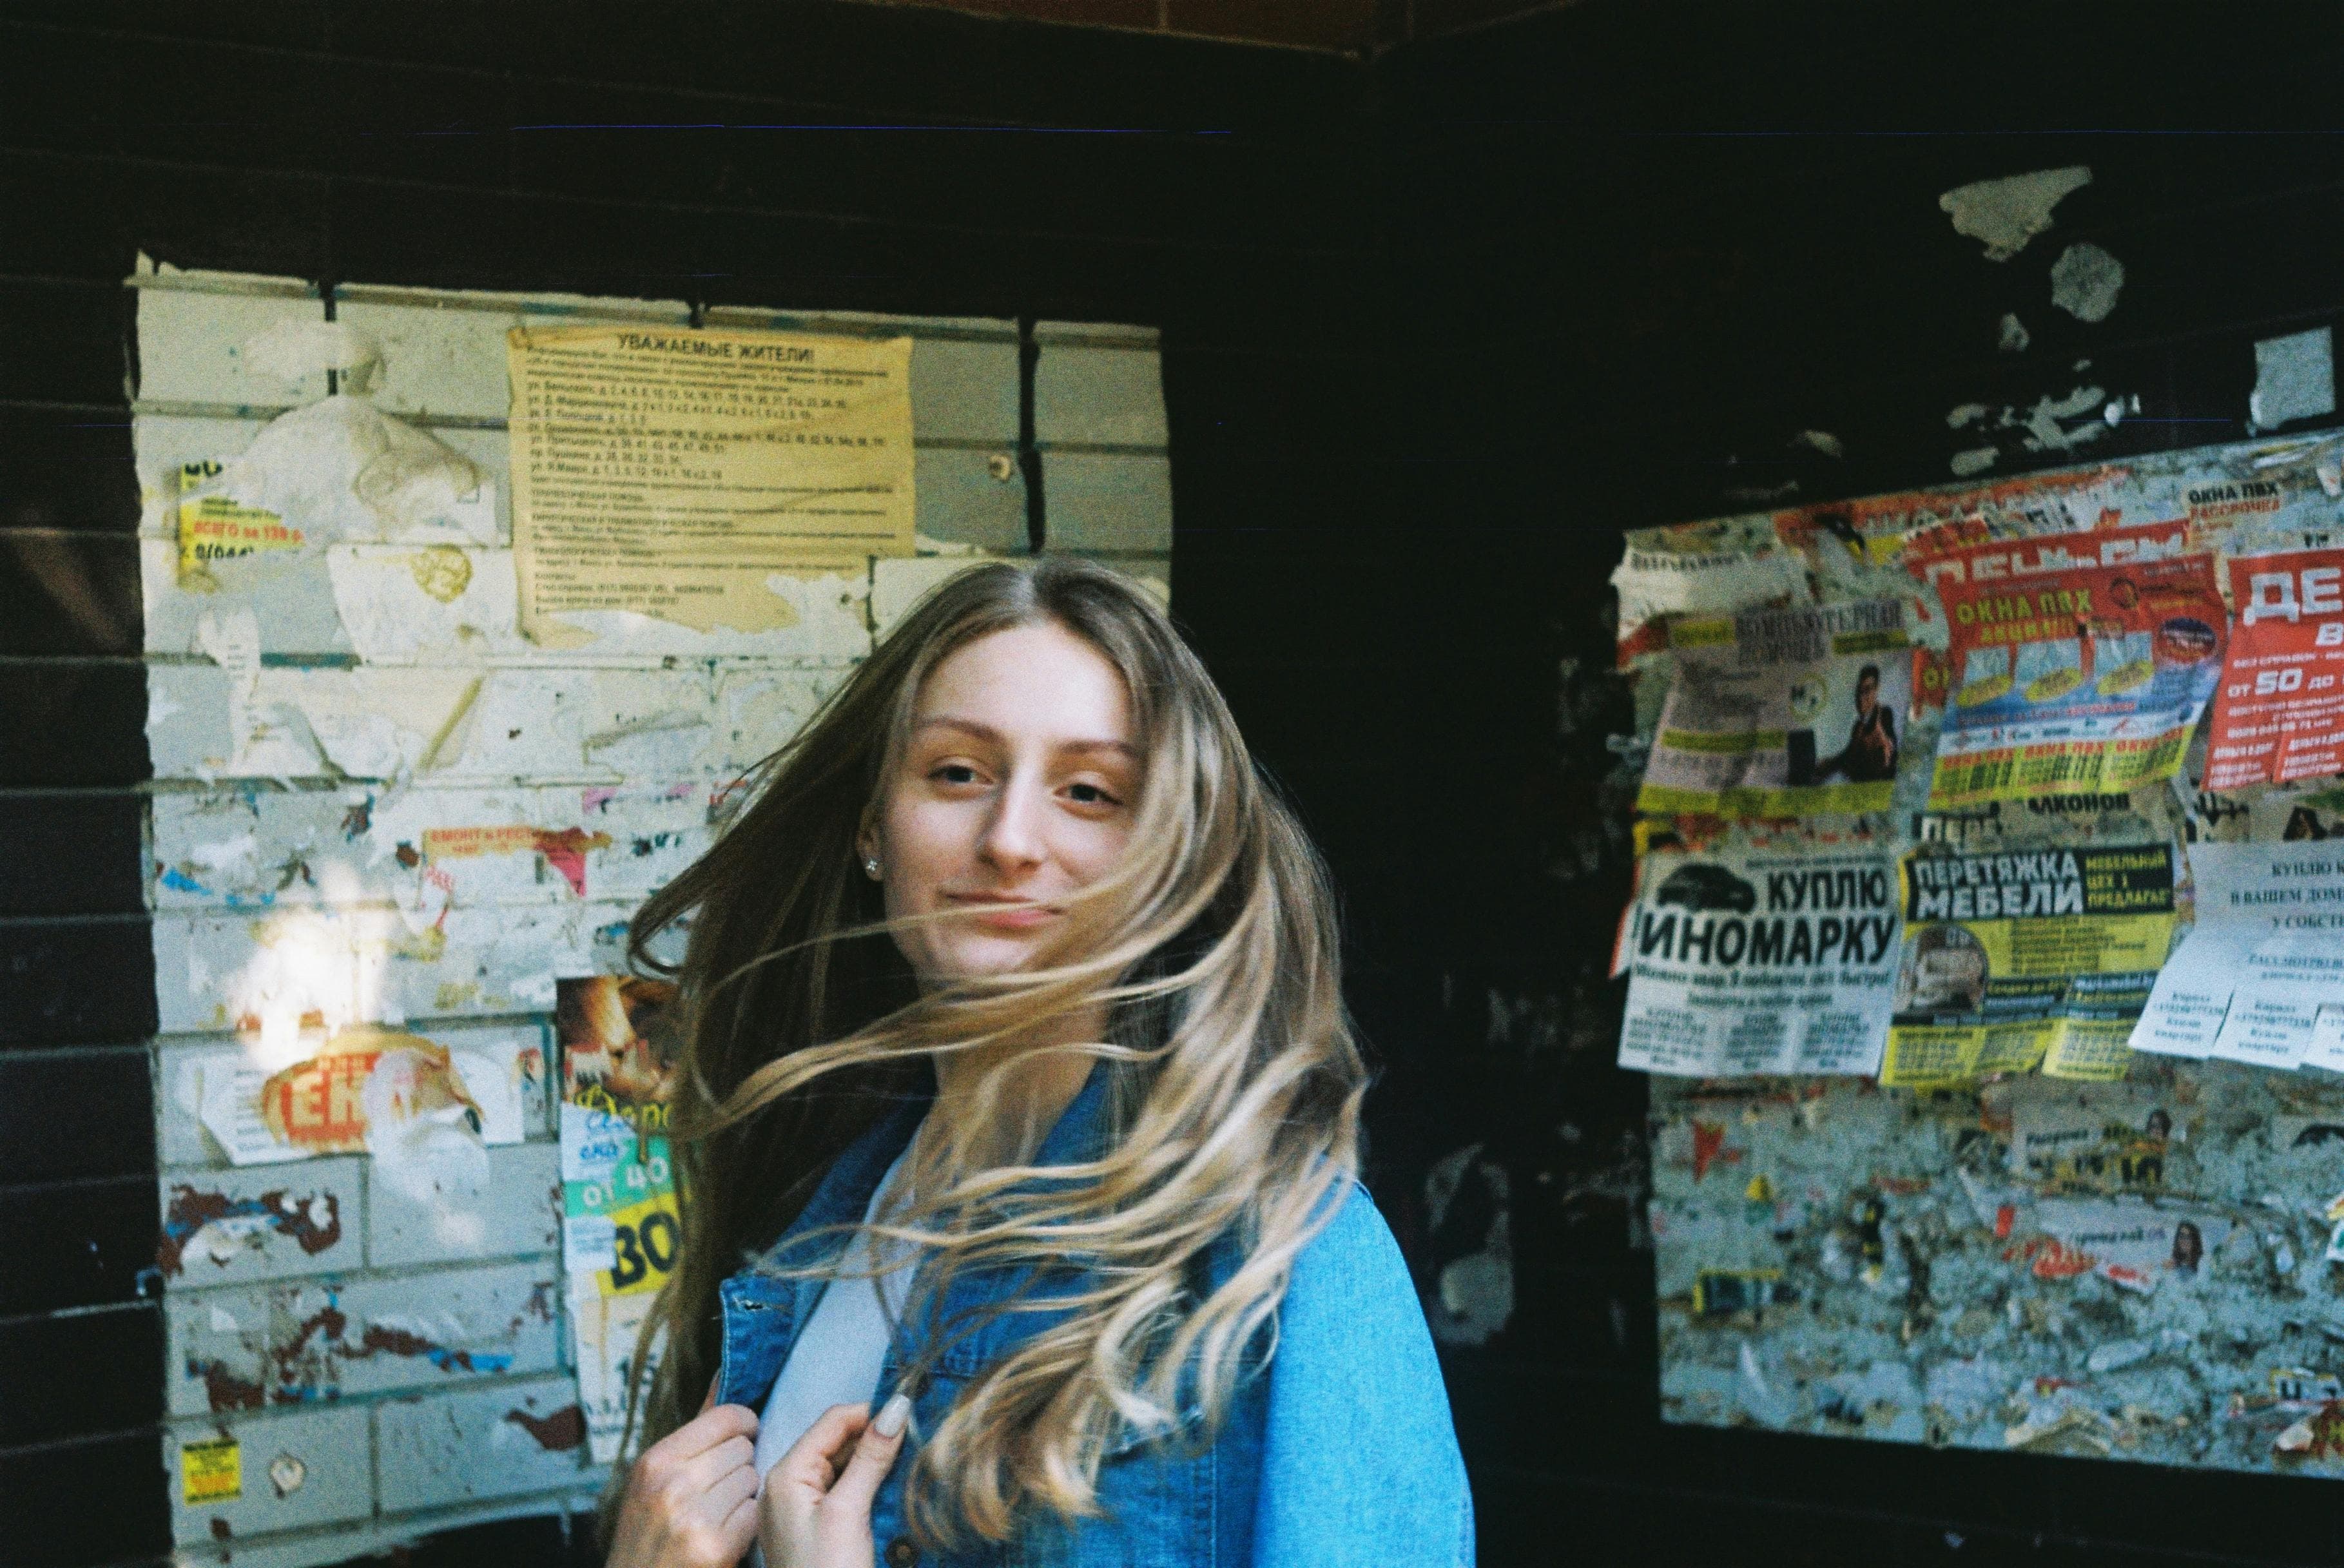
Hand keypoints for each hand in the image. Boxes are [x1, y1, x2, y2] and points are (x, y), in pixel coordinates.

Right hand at [606, 1396, 761, 1567]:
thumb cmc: (648, 1530)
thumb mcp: (655, 1475)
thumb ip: (696, 1425)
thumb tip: (725, 1371)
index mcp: (656, 1460)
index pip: (727, 1416)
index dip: (743, 1425)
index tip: (742, 1436)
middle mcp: (673, 1485)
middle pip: (744, 1449)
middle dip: (738, 1466)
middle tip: (719, 1488)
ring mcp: (695, 1518)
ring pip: (754, 1479)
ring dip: (744, 1495)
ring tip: (720, 1512)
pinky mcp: (717, 1548)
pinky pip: (756, 1514)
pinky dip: (747, 1526)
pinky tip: (726, 1534)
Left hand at [757, 1394, 911, 1567]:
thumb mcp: (849, 1511)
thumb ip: (870, 1457)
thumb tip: (897, 1407)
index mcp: (787, 1474)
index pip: (833, 1421)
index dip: (872, 1414)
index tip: (913, 1415)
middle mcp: (789, 1485)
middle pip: (838, 1441)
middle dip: (876, 1438)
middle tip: (918, 1440)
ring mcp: (801, 1508)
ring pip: (844, 1466)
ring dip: (876, 1461)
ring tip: (909, 1464)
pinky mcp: (817, 1527)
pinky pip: (845, 1491)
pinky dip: (869, 1485)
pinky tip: (892, 1490)